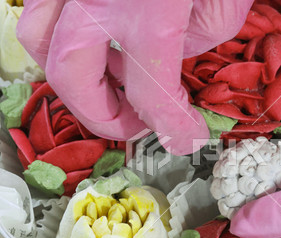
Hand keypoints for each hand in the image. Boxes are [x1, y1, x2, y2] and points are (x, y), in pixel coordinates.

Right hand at [16, 0, 253, 154]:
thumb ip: (196, 39)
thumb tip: (166, 59)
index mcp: (145, 7)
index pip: (150, 90)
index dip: (170, 125)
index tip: (186, 138)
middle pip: (71, 74)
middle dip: (103, 115)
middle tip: (136, 125)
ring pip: (40, 39)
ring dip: (73, 79)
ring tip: (113, 87)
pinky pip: (46, 9)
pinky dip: (67, 38)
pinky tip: (102, 44)